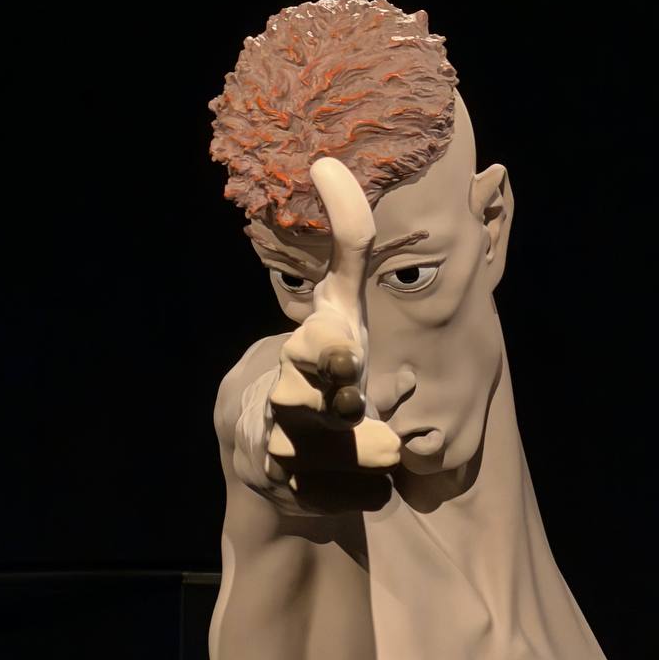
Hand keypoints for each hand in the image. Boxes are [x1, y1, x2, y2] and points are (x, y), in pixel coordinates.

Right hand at [264, 157, 400, 512]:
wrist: (273, 443)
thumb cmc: (321, 364)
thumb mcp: (338, 306)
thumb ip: (347, 245)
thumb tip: (330, 163)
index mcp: (298, 353)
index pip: (308, 350)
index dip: (326, 351)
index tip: (348, 350)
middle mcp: (285, 401)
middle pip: (304, 406)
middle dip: (333, 405)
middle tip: (356, 404)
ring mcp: (288, 450)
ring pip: (326, 457)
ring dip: (360, 453)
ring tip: (386, 448)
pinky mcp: (301, 492)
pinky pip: (347, 496)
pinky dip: (368, 490)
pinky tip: (376, 477)